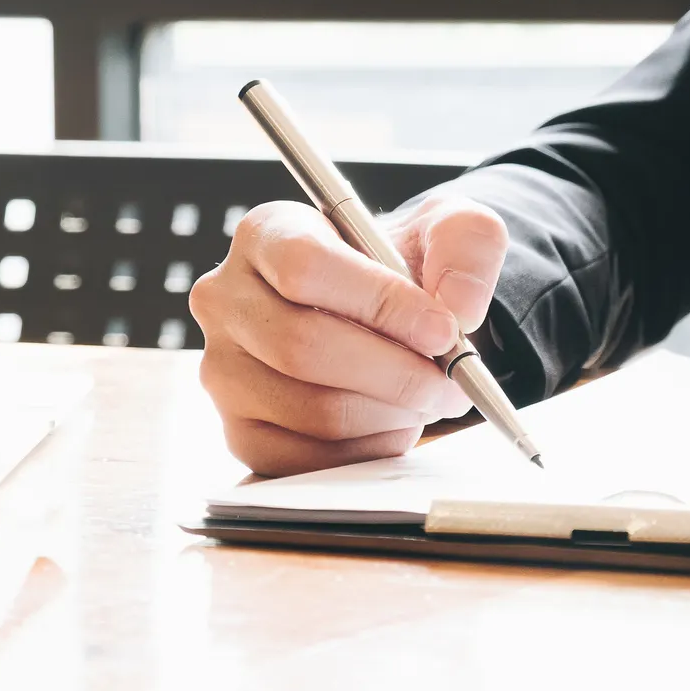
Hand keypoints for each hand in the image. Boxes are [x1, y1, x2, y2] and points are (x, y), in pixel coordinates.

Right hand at [190, 193, 508, 476]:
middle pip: (302, 346)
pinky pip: (303, 460)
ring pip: (310, 409)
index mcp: (267, 234)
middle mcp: (227, 299)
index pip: (305, 268)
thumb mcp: (447, 231)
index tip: (442, 330)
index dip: (381, 304)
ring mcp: (224, 370)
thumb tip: (458, 305)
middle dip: (394, 373)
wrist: (386, 318)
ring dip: (387, 414)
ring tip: (425, 399)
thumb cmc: (404, 270)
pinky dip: (365, 451)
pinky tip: (393, 425)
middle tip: (449, 382)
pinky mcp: (240, 431)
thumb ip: (465, 245)